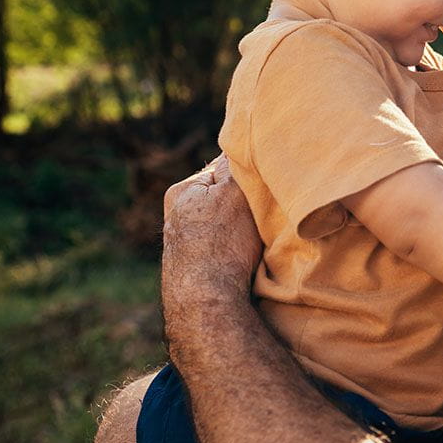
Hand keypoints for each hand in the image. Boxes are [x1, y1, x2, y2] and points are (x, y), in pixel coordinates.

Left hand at [161, 155, 262, 346]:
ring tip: (256, 237)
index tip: (266, 182)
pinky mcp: (193, 271)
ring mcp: (183, 246)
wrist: (207, 302)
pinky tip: (247, 257)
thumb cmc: (222, 243)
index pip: (222, 168)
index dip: (248, 173)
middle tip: (265, 210)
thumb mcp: (234, 191)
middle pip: (222, 197)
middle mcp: (176, 217)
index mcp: (181, 192)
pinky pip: (222, 248)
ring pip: (224, 223)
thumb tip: (239, 140)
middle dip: (243, 201)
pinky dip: (235, 249)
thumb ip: (237, 164)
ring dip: (241, 227)